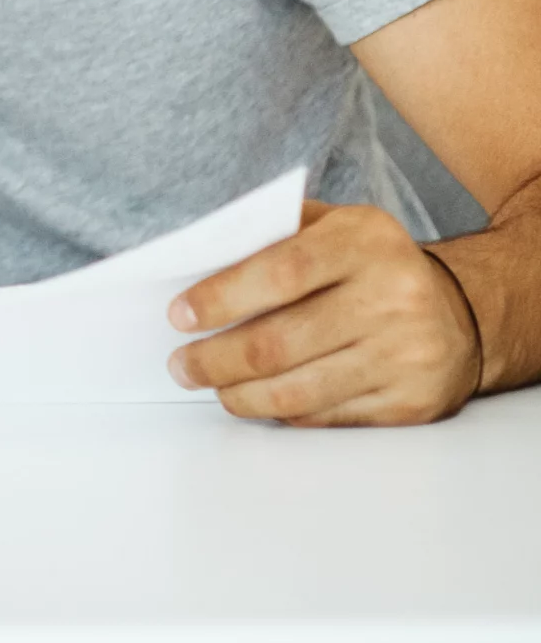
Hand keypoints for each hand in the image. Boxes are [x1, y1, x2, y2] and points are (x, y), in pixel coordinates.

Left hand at [166, 201, 481, 425]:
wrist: (463, 314)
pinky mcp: (411, 402)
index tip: (179, 316)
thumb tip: (197, 262)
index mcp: (365, 242)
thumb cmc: (371, 265)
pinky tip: (257, 399)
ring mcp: (406, 355)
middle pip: (281, 342)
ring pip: (299, 389)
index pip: (280, 272)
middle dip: (216, 359)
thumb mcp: (333, 227)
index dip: (222, 297)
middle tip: (181, 365)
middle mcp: (393, 298)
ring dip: (239, 394)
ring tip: (210, 387)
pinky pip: (327, 416)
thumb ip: (272, 234)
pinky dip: (281, 412)